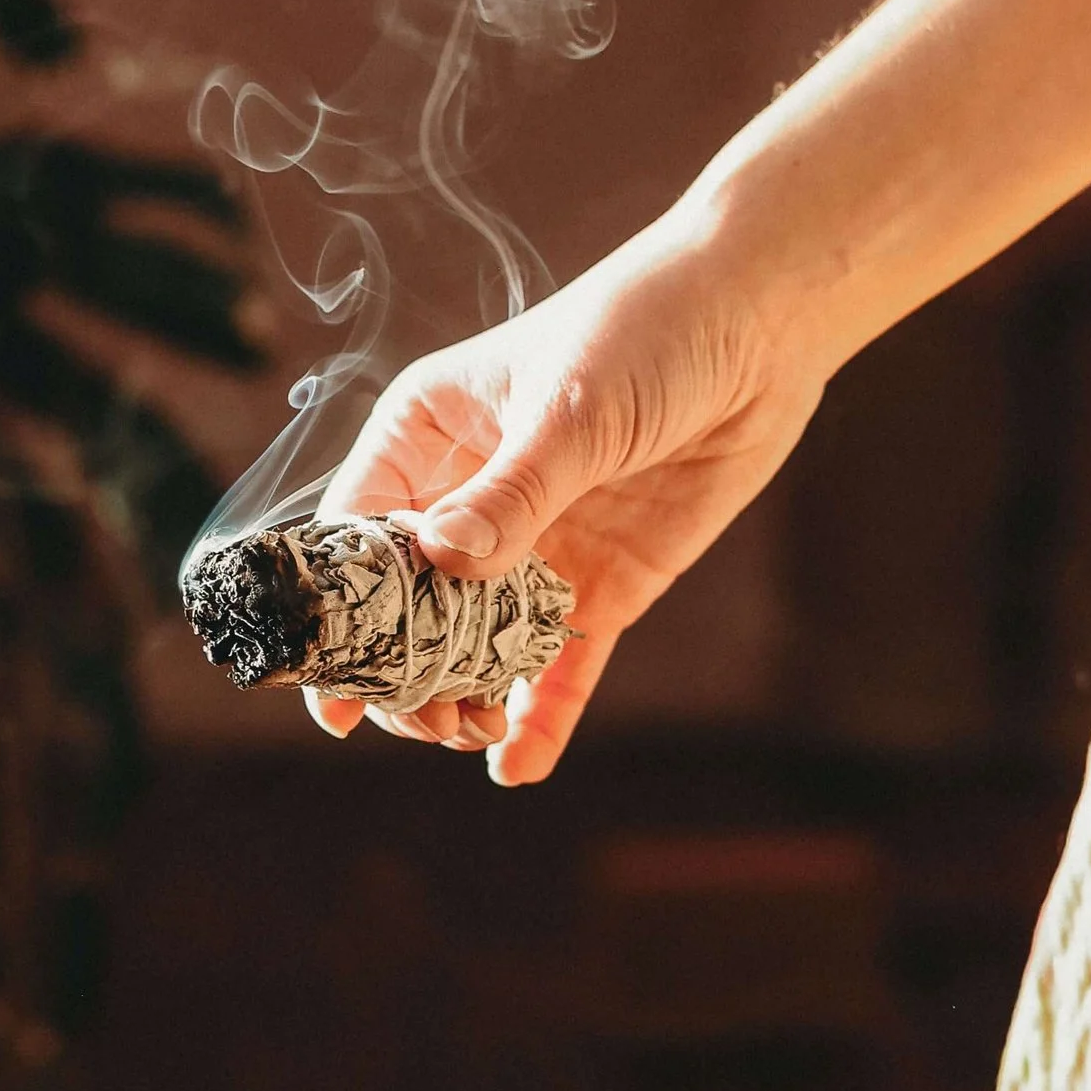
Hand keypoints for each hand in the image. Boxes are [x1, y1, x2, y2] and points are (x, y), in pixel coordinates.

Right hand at [309, 199, 827, 785]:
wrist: (760, 325)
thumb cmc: (644, 329)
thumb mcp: (569, 409)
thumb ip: (511, 494)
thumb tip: (442, 564)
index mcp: (428, 435)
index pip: (359, 532)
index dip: (339, 608)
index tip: (330, 681)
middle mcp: (471, 497)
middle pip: (412, 606)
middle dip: (407, 669)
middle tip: (420, 721)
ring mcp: (537, 545)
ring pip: (479, 644)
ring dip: (466, 698)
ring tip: (470, 736)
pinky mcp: (603, 581)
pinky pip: (561, 661)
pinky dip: (540, 713)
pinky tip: (517, 765)